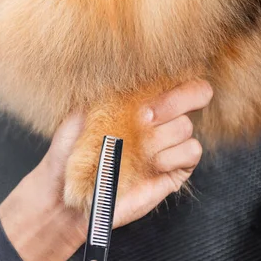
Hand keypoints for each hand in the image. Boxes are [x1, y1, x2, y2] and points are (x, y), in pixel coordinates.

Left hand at [0, 80, 212, 260]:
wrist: (65, 191)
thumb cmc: (70, 150)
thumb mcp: (84, 110)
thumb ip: (111, 89)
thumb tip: (130, 70)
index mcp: (143, 100)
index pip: (177, 77)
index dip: (173, 80)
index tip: (145, 98)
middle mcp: (160, 120)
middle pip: (196, 93)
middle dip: (173, 102)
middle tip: (144, 118)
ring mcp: (169, 145)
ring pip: (186, 126)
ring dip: (161, 135)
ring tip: (137, 149)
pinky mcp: (175, 171)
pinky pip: (191, 152)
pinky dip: (173, 155)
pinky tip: (152, 163)